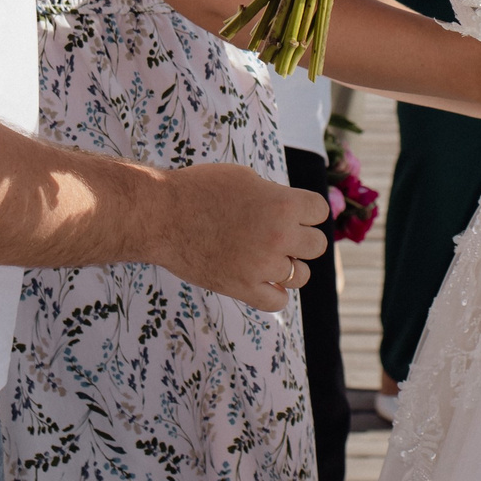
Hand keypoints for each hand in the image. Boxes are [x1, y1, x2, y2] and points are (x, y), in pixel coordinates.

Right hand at [148, 163, 331, 312]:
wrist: (160, 215)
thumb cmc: (199, 189)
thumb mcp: (245, 178)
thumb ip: (274, 195)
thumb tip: (292, 211)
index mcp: (283, 203)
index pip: (320, 211)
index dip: (306, 211)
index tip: (291, 212)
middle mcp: (279, 235)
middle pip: (316, 246)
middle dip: (300, 239)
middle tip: (277, 235)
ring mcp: (262, 265)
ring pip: (300, 276)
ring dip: (288, 267)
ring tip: (265, 257)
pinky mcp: (242, 288)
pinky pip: (277, 301)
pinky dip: (273, 293)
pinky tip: (260, 280)